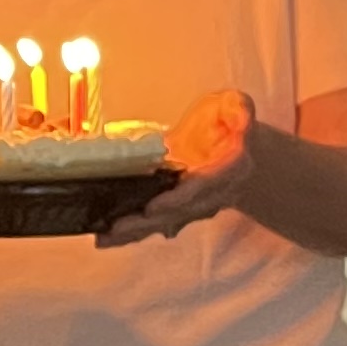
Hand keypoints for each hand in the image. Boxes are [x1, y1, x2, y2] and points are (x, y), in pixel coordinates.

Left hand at [100, 89, 253, 247]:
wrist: (244, 155)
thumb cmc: (232, 124)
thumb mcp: (237, 107)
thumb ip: (238, 109)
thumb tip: (238, 112)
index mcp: (229, 169)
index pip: (202, 188)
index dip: (178, 199)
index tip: (153, 208)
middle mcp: (212, 195)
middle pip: (176, 213)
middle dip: (145, 222)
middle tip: (115, 227)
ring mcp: (195, 207)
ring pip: (163, 223)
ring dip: (134, 231)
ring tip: (102, 237)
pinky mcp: (178, 209)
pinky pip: (154, 224)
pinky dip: (131, 233)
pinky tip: (106, 238)